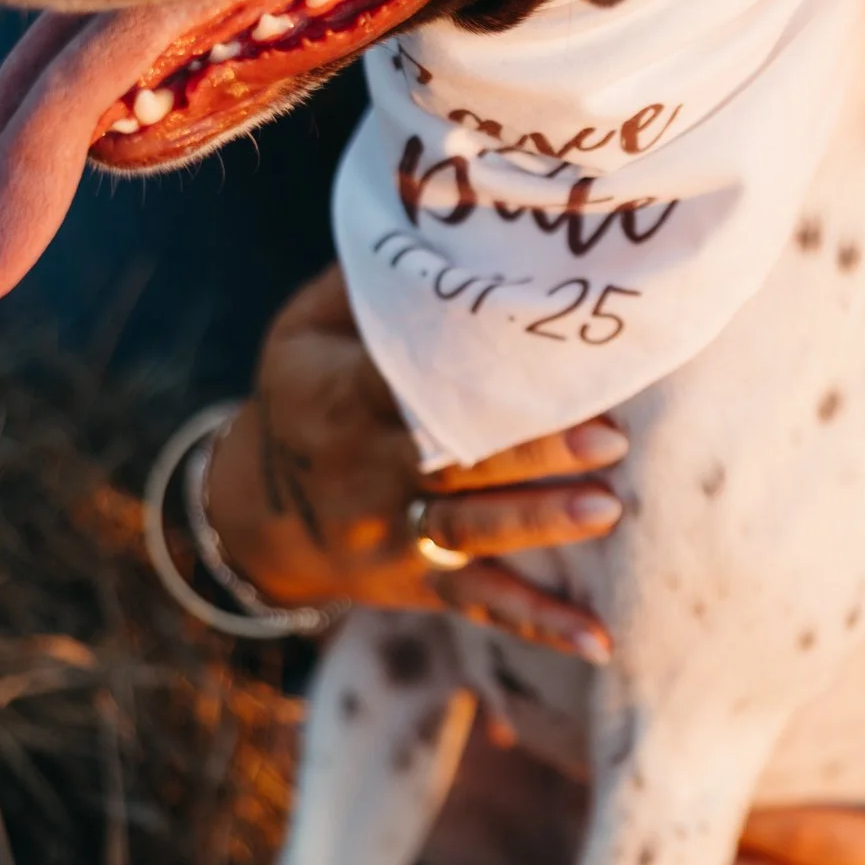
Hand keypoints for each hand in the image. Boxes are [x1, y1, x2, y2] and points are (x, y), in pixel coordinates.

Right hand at [204, 264, 624, 660]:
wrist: (255, 512)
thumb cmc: (304, 392)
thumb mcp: (305, 330)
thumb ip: (368, 288)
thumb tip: (438, 222)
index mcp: (345, 402)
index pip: (414, 387)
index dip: (478, 376)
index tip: (547, 357)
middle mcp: (372, 476)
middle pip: (458, 463)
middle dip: (534, 452)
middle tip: (609, 436)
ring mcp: (398, 538)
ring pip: (474, 534)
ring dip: (540, 524)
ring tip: (606, 510)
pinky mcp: (421, 584)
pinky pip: (484, 606)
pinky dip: (542, 625)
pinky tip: (602, 641)